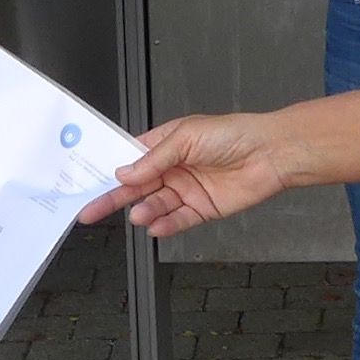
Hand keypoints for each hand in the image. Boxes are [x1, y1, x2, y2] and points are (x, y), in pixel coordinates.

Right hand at [87, 112, 300, 235]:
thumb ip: (155, 158)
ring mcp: (187, 190)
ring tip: (137, 215)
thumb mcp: (187, 137)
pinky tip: (154, 226)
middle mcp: (174, 168)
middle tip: (91, 211)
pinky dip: (165, 225)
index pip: (131, 159)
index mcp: (166, 145)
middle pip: (137, 187)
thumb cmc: (234, 134)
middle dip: (113, 198)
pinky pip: (177, 220)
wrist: (270, 153)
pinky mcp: (202, 209)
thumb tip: (126, 172)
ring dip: (144, 211)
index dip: (111, 170)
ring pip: (155, 205)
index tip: (89, 181)